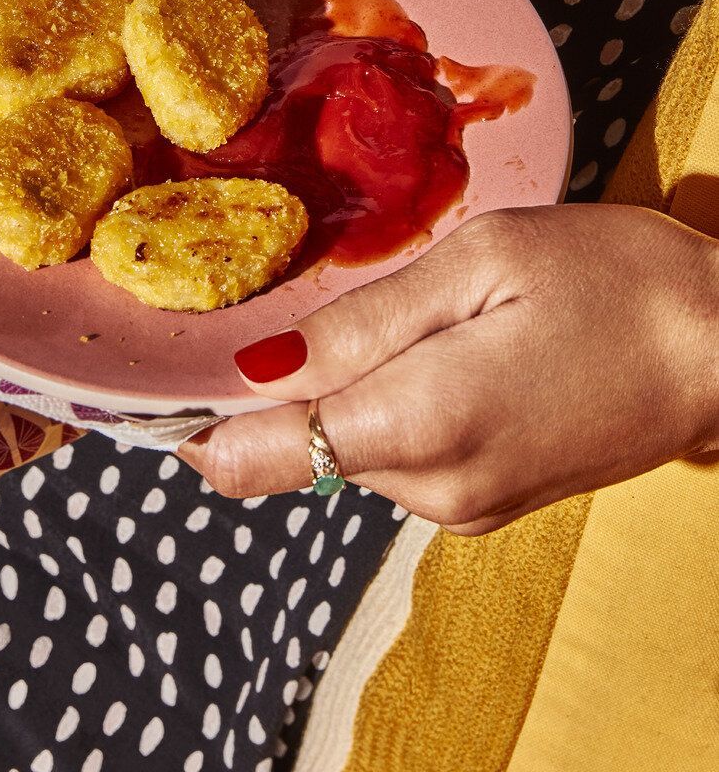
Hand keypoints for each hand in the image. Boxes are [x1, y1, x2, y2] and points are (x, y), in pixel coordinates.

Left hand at [179, 205, 718, 532]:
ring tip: (416, 309)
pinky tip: (446, 344)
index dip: (194, 423)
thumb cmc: (613, 283)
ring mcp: (463, 508)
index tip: (158, 380)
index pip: (256, 455)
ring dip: (348, 387)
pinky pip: (400, 455)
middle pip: (298, 444)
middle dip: (285, 379)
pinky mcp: (489, 504)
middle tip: (313, 294)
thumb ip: (362, 323)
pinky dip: (393, 405)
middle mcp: (429, 490)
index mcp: (417, 425)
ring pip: (350, 447)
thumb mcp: (480, 263)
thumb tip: (253, 366)